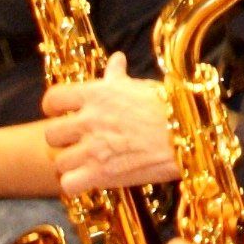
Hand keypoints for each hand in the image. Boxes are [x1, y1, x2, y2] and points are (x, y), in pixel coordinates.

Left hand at [46, 54, 178, 195]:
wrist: (191, 137)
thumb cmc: (171, 108)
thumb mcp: (141, 86)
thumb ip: (118, 77)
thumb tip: (116, 59)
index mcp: (97, 94)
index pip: (53, 99)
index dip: (54, 108)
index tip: (62, 113)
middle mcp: (90, 120)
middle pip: (51, 134)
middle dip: (62, 140)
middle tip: (78, 142)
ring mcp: (94, 149)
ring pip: (60, 161)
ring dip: (72, 164)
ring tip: (87, 163)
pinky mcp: (101, 175)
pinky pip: (69, 184)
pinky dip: (76, 184)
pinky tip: (90, 180)